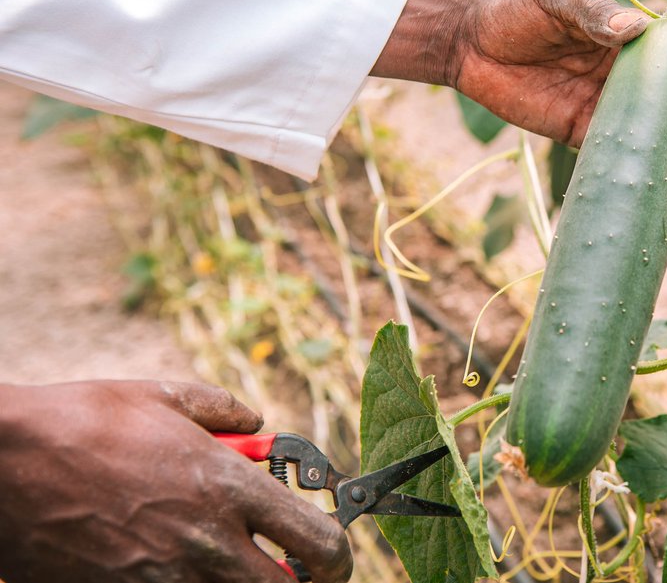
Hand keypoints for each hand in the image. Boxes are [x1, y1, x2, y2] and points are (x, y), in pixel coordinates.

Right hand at [0, 380, 351, 582]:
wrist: (3, 464)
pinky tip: (176, 570)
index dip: (339, 555)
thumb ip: (225, 410)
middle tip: (293, 573)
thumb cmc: (83, 421)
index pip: (317, 540)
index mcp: (226, 487)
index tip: (333, 555)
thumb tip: (254, 423)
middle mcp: (205, 542)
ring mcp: (163, 580)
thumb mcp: (165, 396)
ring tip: (231, 567)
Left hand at [373, 0, 666, 146]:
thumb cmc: (515, 10)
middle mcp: (627, 75)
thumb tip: (635, 28)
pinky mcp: (581, 135)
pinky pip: (618, 153)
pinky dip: (637, 163)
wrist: (468, 45)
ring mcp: (607, 108)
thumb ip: (593, 12)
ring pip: (656, 130)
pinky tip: (648, 171)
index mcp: (631, 38)